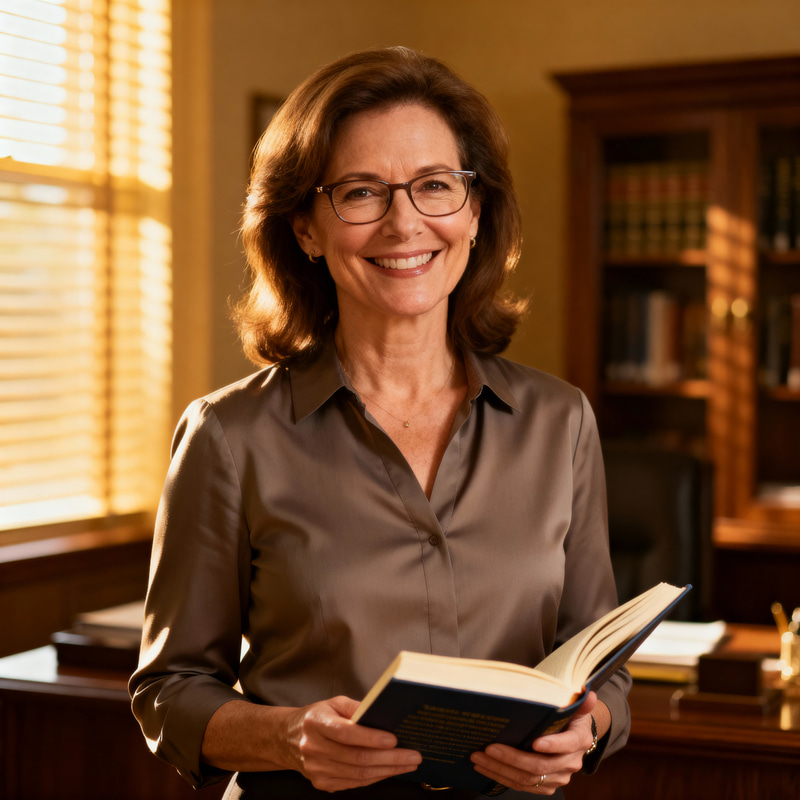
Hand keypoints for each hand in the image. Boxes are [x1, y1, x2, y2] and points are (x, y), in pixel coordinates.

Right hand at [280, 696, 422, 791]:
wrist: (287, 739)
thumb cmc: (316, 717)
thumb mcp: (333, 703)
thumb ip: (356, 707)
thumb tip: (382, 712)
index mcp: (316, 723)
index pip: (347, 733)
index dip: (371, 738)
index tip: (394, 739)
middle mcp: (313, 748)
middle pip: (357, 758)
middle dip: (390, 758)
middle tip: (413, 755)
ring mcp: (317, 770)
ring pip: (358, 774)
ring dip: (387, 771)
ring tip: (408, 764)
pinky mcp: (322, 783)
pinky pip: (354, 783)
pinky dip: (375, 778)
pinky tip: (390, 771)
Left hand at [469, 692, 599, 794]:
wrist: (574, 737)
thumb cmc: (570, 717)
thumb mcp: (576, 705)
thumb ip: (579, 700)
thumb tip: (586, 692)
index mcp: (579, 740)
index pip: (566, 744)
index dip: (551, 745)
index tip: (534, 742)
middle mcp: (570, 763)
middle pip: (540, 765)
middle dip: (511, 758)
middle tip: (488, 748)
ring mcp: (557, 777)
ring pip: (527, 779)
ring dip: (500, 769)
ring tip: (478, 757)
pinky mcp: (545, 785)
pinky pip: (522, 786)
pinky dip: (501, 777)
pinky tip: (484, 767)